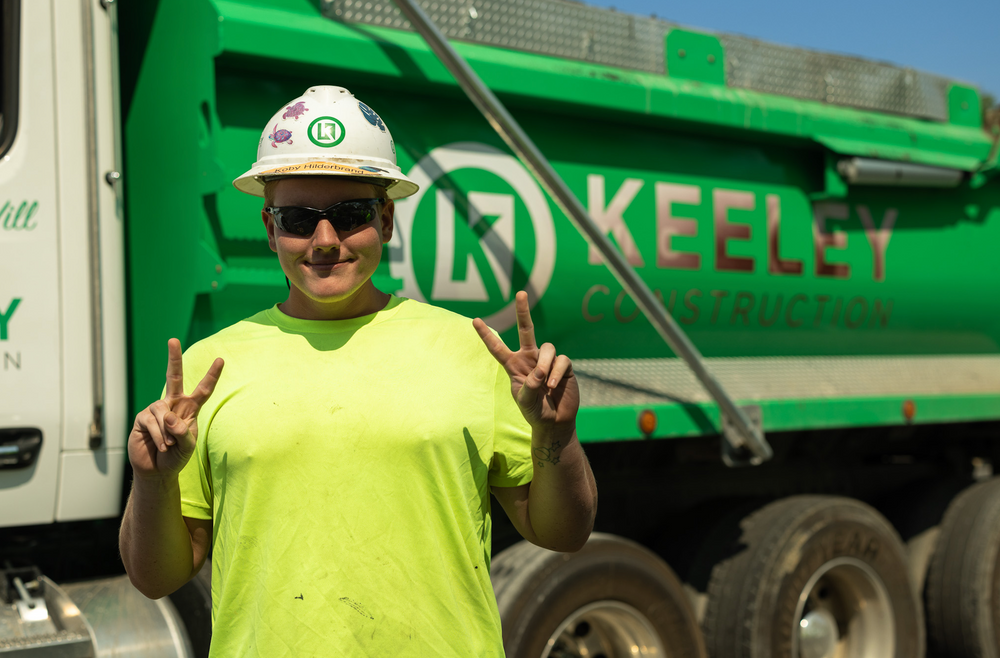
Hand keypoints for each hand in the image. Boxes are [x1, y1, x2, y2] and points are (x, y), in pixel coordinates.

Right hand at [128, 339, 223, 479]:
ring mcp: (156, 410)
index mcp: (189, 408)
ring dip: (168, 433)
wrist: (157, 470)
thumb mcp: (187, 447)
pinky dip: (159, 436)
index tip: (220, 359)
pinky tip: (161, 446)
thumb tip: (169, 416)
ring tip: (169, 446)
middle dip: (173, 358)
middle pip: (173, 377)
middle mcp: (173, 404)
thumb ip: (183, 433)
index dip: (212, 375)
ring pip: (162, 411)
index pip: (203, 389)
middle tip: (172, 340)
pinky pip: (152, 421)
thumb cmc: (176, 457)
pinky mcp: (142, 418)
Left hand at [474, 291, 578, 434]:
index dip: (486, 335)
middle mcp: (530, 358)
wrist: (554, 421)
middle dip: (522, 311)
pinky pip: (561, 360)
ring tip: (545, 384)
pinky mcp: (564, 366)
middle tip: (520, 292)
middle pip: (526, 329)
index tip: (474, 320)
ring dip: (545, 365)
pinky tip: (553, 385)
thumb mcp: (524, 401)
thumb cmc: (535, 411)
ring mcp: (547, 360)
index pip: (497, 348)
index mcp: (513, 365)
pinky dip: (556, 372)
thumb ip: (528, 387)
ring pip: (547, 348)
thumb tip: (539, 371)